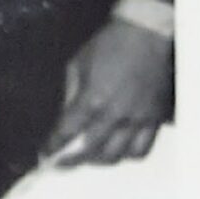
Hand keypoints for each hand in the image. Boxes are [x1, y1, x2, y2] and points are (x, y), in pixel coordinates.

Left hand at [46, 19, 173, 165]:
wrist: (145, 35)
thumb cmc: (107, 45)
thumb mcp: (77, 65)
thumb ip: (70, 93)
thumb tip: (64, 117)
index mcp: (93, 99)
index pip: (68, 132)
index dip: (54, 146)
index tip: (44, 155)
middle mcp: (116, 115)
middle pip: (93, 151)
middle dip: (73, 160)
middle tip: (61, 163)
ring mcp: (138, 119)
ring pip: (119, 156)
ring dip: (100, 160)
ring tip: (89, 157)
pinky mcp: (155, 119)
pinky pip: (143, 149)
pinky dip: (127, 155)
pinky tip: (117, 150)